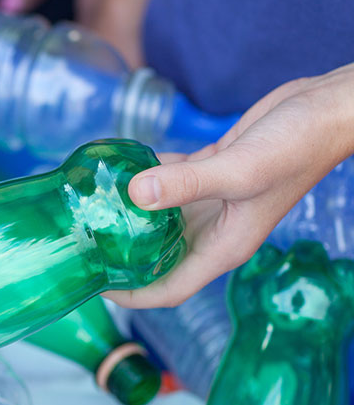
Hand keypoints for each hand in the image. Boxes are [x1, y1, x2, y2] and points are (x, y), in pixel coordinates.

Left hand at [106, 64, 353, 307]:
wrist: (325, 110)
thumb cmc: (296, 147)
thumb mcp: (239, 171)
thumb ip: (186, 184)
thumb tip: (134, 194)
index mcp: (223, 247)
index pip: (168, 289)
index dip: (131, 295)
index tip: (94, 286)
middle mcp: (213, 230)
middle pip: (157, 258)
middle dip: (121, 257)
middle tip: (80, 245)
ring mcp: (210, 201)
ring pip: (159, 218)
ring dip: (128, 215)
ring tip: (88, 208)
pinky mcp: (209, 171)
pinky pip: (166, 181)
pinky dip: (142, 176)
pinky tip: (116, 166)